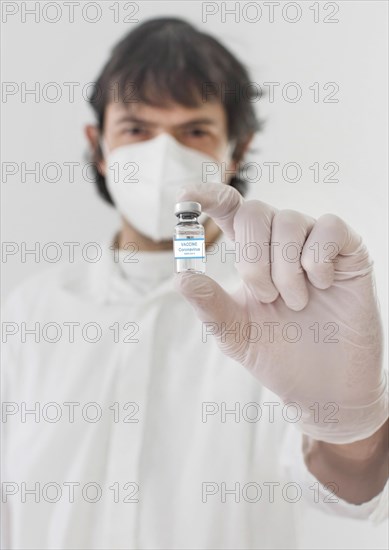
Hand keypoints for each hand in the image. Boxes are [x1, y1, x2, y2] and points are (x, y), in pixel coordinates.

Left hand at [174, 183, 387, 443]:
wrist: (325, 387)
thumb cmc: (278, 356)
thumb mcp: (236, 333)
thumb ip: (210, 304)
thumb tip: (180, 276)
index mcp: (252, 256)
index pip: (229, 212)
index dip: (208, 198)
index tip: (185, 198)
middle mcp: (280, 244)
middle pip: (254, 212)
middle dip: (252, 257)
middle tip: (265, 297)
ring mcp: (314, 245)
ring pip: (289, 221)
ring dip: (286, 268)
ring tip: (295, 303)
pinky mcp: (347, 252)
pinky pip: (329, 227)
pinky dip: (318, 256)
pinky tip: (322, 284)